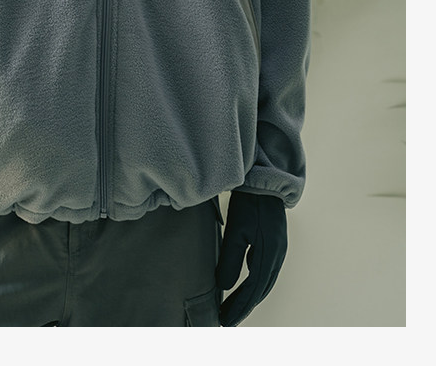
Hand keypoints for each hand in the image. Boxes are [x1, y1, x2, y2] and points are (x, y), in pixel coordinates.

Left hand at [215, 191, 287, 325]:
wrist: (265, 181)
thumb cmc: (248, 203)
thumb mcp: (236, 231)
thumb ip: (231, 260)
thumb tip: (224, 287)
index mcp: (269, 255)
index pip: (253, 291)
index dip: (239, 308)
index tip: (225, 322)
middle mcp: (277, 256)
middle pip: (260, 290)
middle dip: (243, 307)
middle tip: (225, 320)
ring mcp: (279, 249)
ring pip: (264, 282)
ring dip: (249, 297)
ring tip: (232, 308)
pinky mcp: (275, 242)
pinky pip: (266, 270)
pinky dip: (255, 283)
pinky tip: (244, 286)